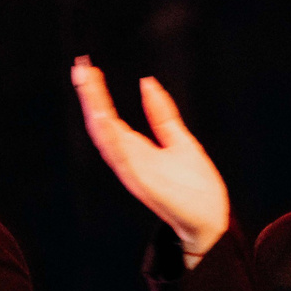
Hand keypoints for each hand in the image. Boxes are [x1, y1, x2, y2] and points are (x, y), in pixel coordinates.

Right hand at [72, 59, 230, 262]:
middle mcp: (127, 160)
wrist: (211, 221)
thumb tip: (147, 82)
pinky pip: (121, 157)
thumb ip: (161, 114)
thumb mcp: (179, 140)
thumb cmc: (196, 188)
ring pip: (106, 137)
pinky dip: (111, 137)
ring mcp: (132, 171)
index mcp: (134, 150)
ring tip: (88, 85)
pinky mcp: (142, 182)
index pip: (108, 117)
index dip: (96, 93)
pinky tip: (105, 117)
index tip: (88, 69)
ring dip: (95, 111)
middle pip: (100, 124)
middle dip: (89, 97)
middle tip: (80, 69)